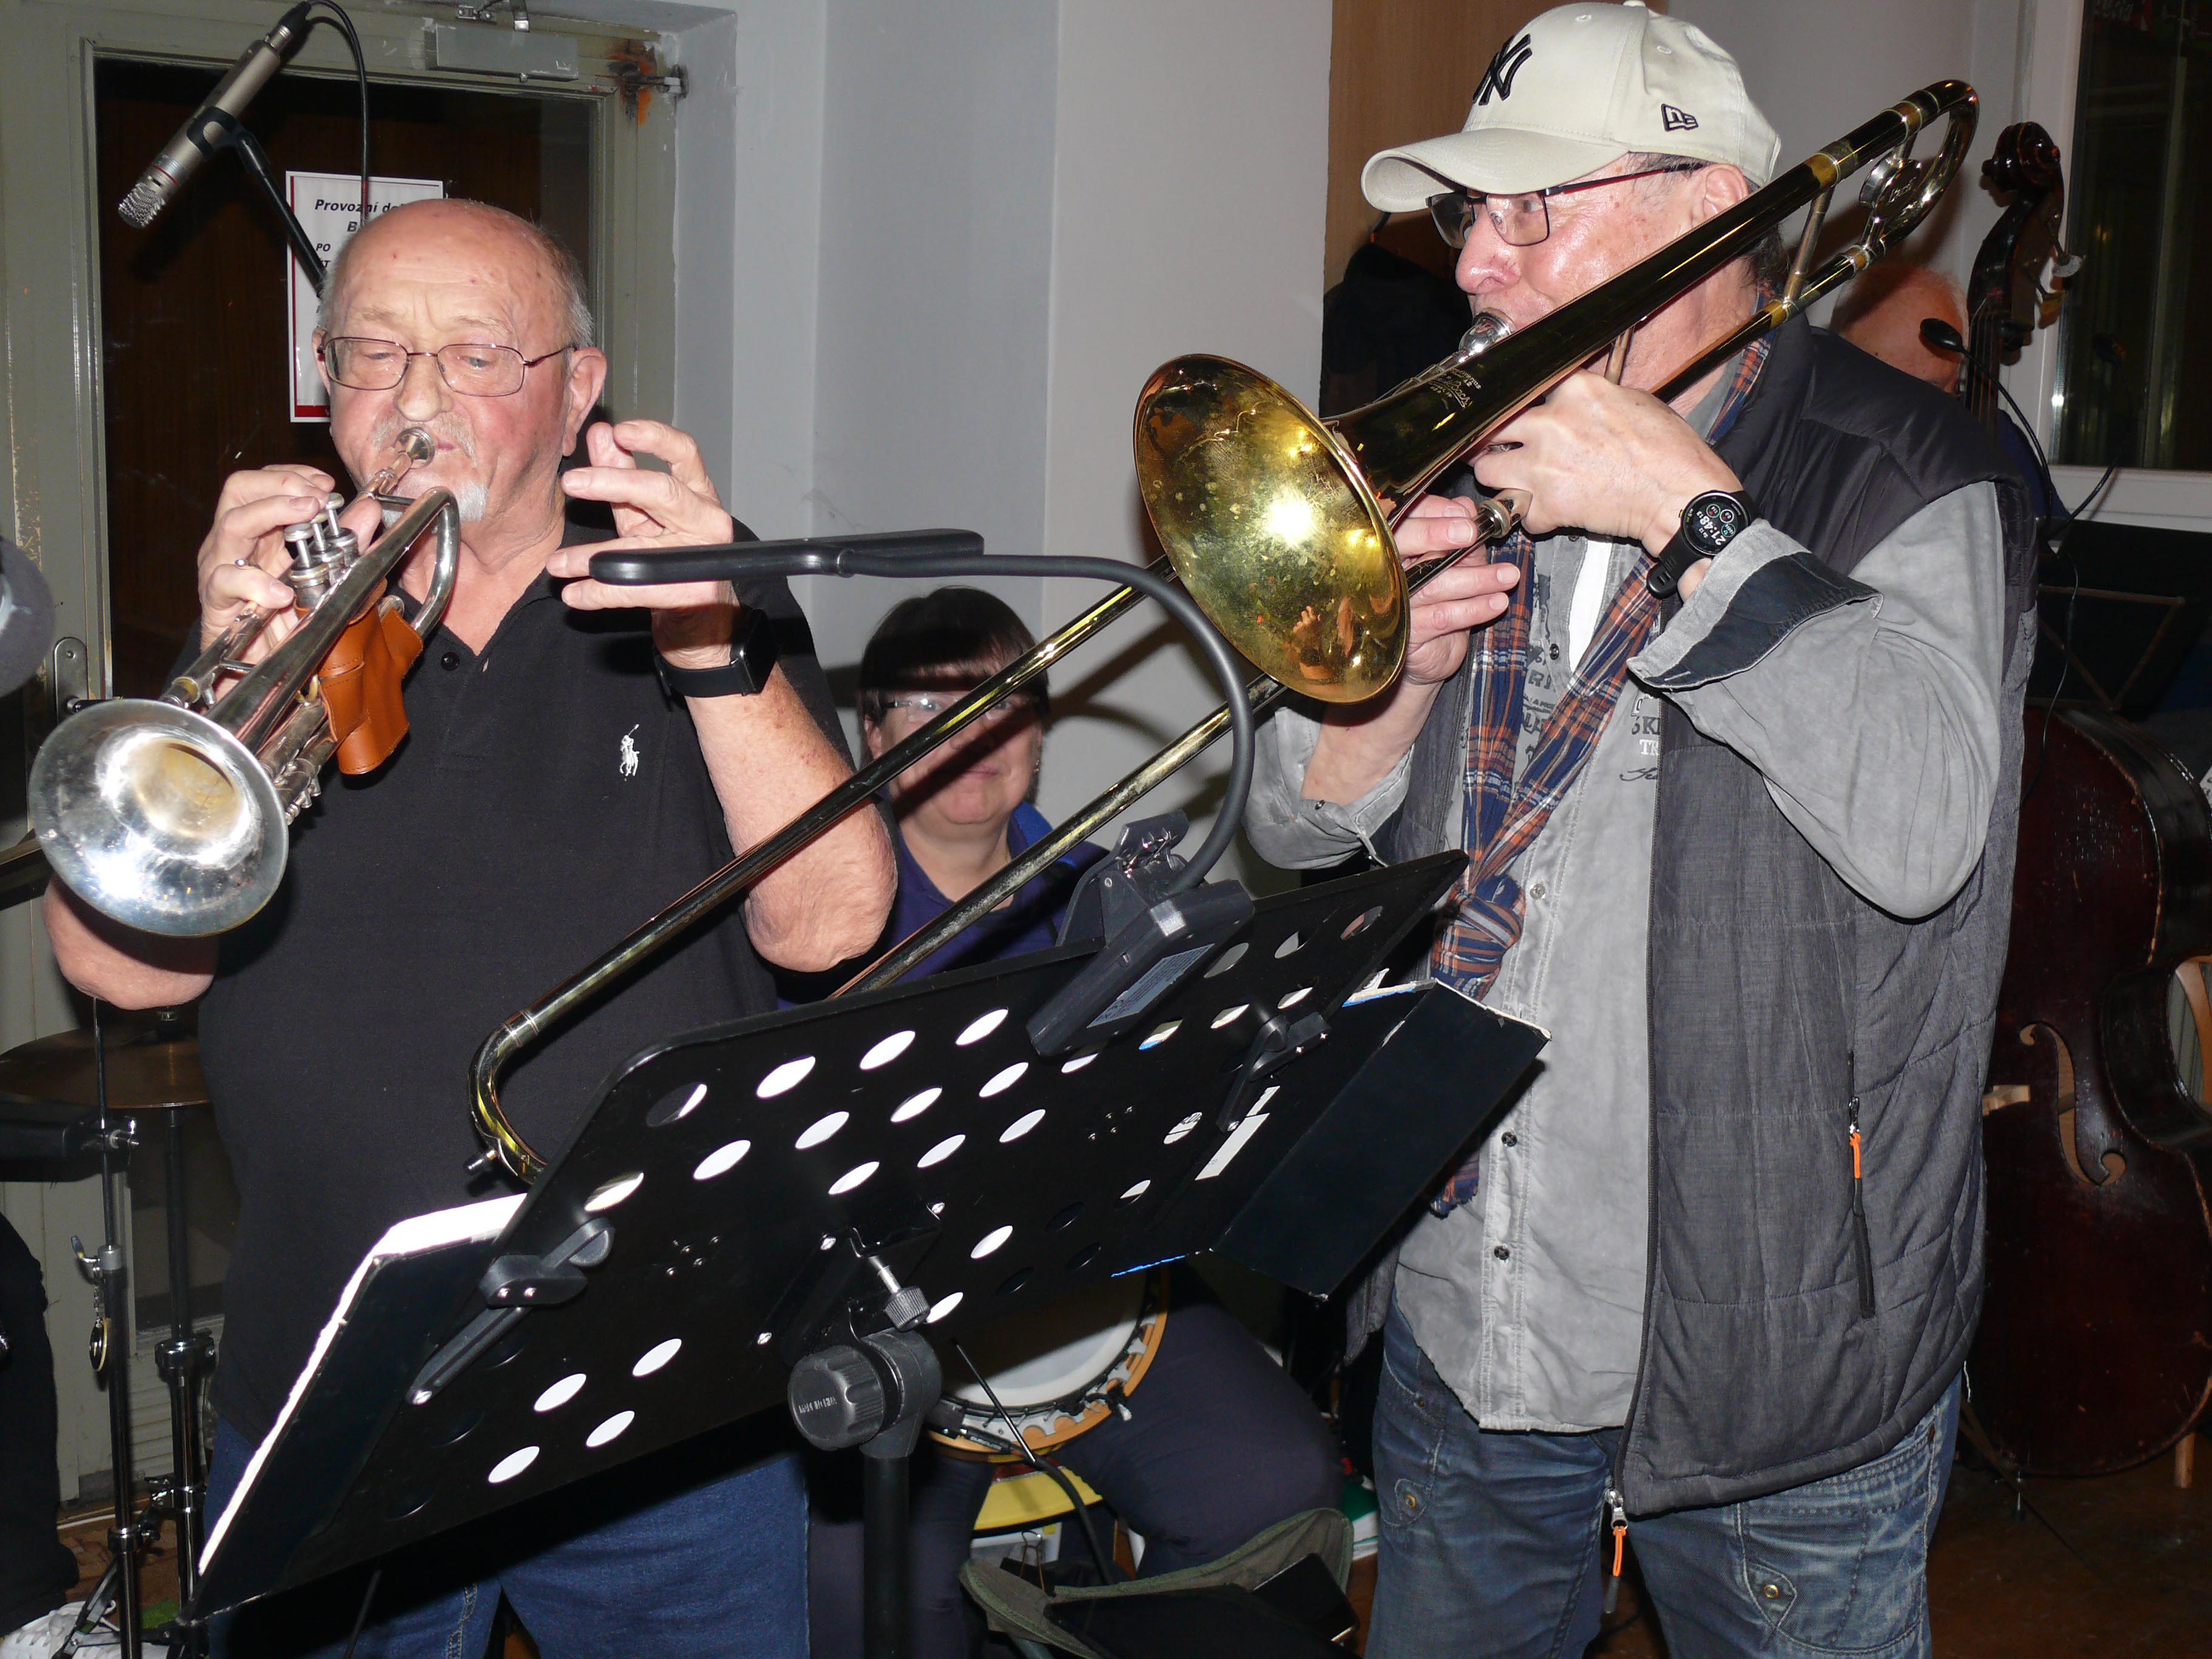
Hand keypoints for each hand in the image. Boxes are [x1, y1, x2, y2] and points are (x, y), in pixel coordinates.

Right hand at [193, 466, 382, 658]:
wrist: (258, 667)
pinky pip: (224, 580)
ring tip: (307, 516)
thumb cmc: (287, 618)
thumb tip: (370, 509)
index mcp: (260, 531)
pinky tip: (280, 591)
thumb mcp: (326, 576)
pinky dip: (254, 582)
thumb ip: (347, 542)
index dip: (293, 475)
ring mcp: (220, 566)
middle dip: (280, 484)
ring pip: (231, 523)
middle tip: (316, 498)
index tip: (326, 484)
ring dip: (271, 512)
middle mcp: (235, 541)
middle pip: (239, 489)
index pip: (264, 482)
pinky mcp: (216, 600)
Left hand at [548, 420, 741, 668]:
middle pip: (662, 491)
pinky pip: (636, 588)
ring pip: (642, 548)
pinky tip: (576, 594)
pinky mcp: (695, 593)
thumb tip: (601, 433)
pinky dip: (600, 593)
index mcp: (699, 493)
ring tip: (556, 564)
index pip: (685, 453)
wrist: (700, 617)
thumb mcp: (644, 512)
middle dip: (613, 482)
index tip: (619, 431)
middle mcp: (709, 520)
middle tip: (571, 483)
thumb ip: (623, 473)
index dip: (654, 438)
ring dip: (591, 557)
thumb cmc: (671, 555)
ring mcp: (705, 557)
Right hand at [1390, 494, 1520, 685]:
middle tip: (1471, 533)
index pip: (1409, 521)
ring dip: (1477, 578)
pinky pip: (1443, 616)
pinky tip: (1497, 603)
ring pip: (1435, 583)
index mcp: (1400, 551)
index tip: (1465, 516)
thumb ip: (1463, 540)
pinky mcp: (1410, 632)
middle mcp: (1391, 574)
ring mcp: (1397, 604)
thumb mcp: (1458, 567)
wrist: (1432, 657)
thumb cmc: (1442, 607)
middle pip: (1406, 544)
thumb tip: (1467, 507)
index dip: (1435, 514)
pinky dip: (1474, 609)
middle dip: (1439, 534)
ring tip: (1507, 576)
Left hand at [1473, 372, 1740, 552]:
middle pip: (1494, 427)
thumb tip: (1575, 400)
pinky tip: (1550, 514)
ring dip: (1500, 480)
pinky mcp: (1547, 503)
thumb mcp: (1635, 401)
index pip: (1525, 390)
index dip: (1520, 408)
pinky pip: (1519, 513)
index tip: (1517, 418)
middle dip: (1495, 441)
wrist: (1679, 495)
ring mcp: (1544, 464)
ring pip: (1488, 471)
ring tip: (1515, 485)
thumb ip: (1594, 398)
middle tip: (1502, 452)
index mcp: (1575, 389)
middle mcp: (1552, 422)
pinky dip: (1532, 518)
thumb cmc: (1669, 450)